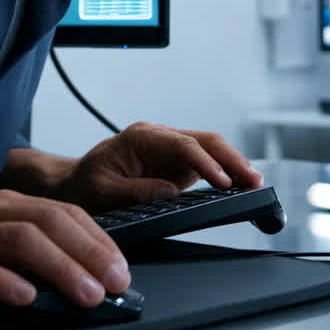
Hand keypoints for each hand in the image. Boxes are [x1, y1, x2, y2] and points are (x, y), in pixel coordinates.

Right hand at [0, 189, 131, 310]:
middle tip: (117, 283)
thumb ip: (32, 253)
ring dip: (60, 267)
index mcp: (8, 205)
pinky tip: (26, 298)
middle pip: (50, 221)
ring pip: (21, 240)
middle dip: (89, 252)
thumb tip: (84, 277)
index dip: (98, 239)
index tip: (122, 269)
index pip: (65, 212)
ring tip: (87, 296)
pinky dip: (3, 282)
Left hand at [55, 121, 263, 211]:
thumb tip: (170, 193)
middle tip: (253, 180)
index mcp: (142, 137)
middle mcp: (160, 137)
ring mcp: (170, 149)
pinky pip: (207, 163)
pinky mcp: (177, 164)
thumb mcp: (102, 191)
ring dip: (234, 164)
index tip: (223, 183)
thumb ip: (136, 191)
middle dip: (232, 159)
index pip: (183, 144)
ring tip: (255, 184)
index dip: (206, 163)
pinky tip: (240, 185)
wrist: (74, 184)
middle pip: (205, 140)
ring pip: (211, 149)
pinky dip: (226, 172)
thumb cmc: (85, 185)